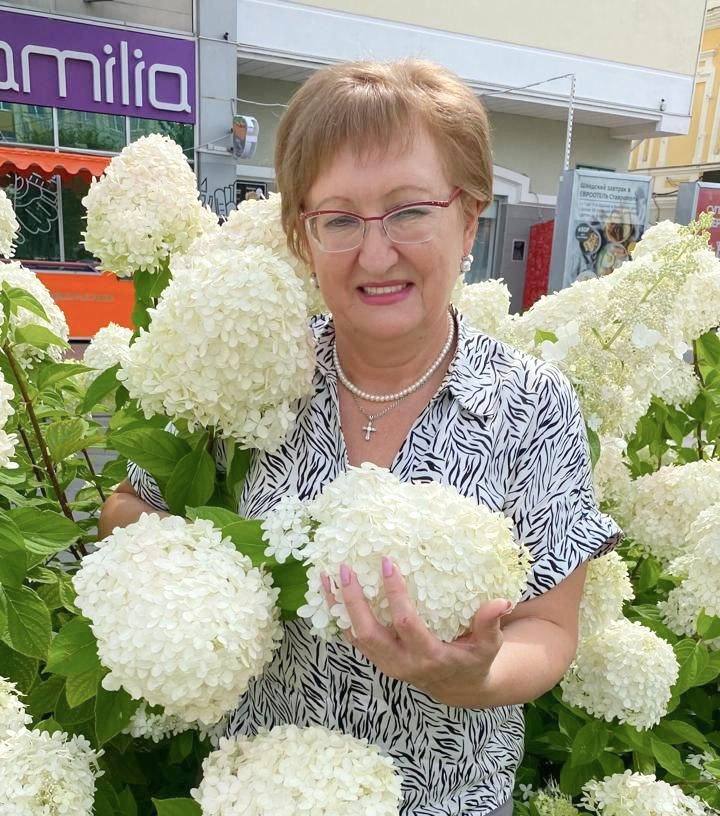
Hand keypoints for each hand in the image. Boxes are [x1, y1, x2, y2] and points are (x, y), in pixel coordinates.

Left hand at [321, 557, 512, 706]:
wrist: (459, 687)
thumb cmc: (475, 659)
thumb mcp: (489, 645)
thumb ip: (489, 624)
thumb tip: (501, 602)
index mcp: (429, 658)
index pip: (405, 623)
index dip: (395, 594)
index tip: (387, 562)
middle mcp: (402, 664)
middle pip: (369, 633)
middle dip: (355, 601)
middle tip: (346, 568)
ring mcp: (387, 663)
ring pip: (355, 636)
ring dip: (338, 607)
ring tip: (326, 576)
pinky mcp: (378, 659)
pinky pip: (353, 638)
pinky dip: (339, 616)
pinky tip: (329, 592)